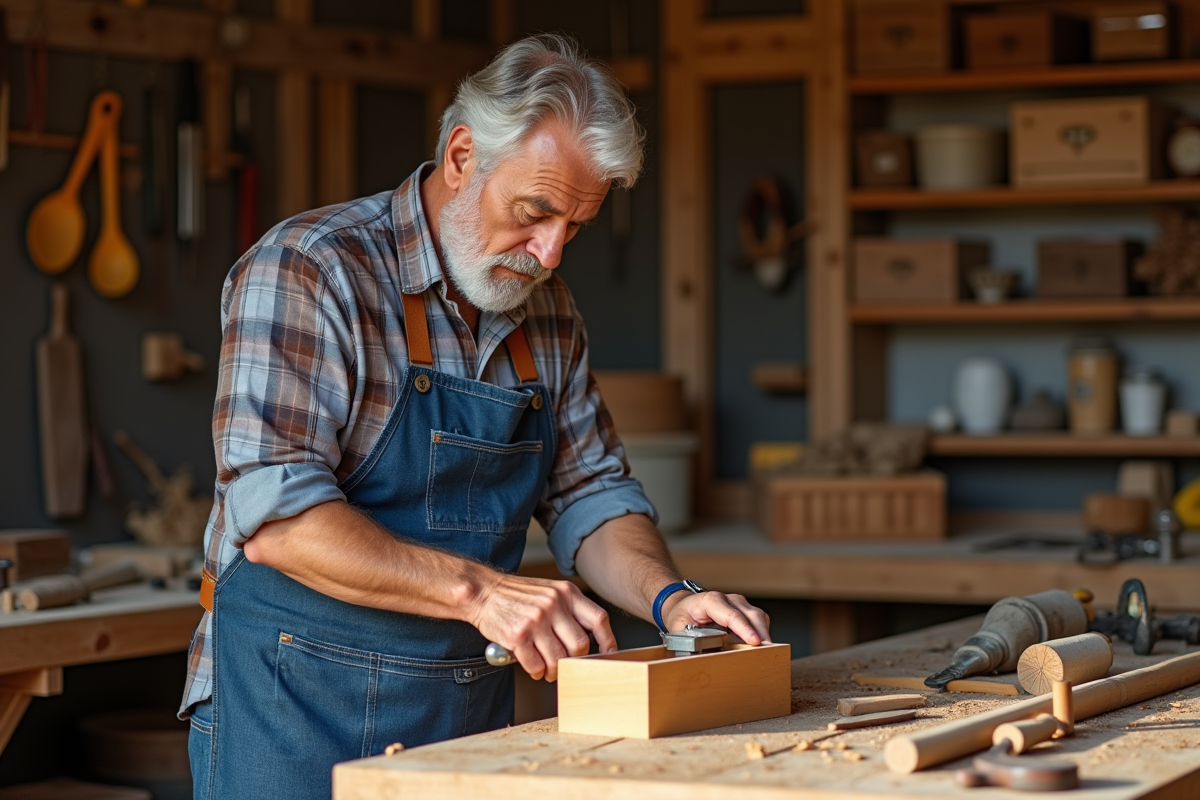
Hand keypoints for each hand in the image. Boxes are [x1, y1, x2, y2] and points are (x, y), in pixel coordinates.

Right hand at [468, 573, 616, 681]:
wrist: (483, 592)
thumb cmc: (517, 595)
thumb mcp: (549, 591)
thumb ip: (569, 610)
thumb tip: (589, 640)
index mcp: (566, 593)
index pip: (599, 619)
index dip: (607, 640)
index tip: (608, 654)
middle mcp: (554, 605)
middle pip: (580, 645)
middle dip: (574, 661)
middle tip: (566, 665)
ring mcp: (536, 620)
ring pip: (558, 659)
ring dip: (554, 671)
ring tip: (548, 670)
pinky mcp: (518, 636)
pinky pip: (536, 665)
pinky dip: (537, 672)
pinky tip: (533, 667)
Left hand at [661, 591, 770, 645]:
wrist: (685, 606)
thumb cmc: (683, 617)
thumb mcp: (679, 630)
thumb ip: (690, 643)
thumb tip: (700, 661)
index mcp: (710, 601)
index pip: (731, 615)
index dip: (744, 629)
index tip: (754, 641)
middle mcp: (728, 599)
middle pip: (751, 615)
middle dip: (761, 634)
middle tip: (767, 654)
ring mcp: (740, 603)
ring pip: (759, 618)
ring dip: (764, 635)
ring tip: (766, 655)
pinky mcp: (747, 610)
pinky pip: (760, 622)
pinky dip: (762, 634)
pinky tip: (760, 648)